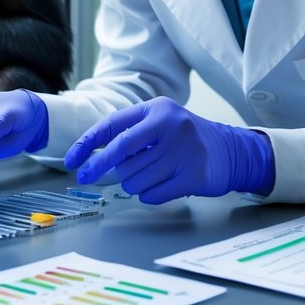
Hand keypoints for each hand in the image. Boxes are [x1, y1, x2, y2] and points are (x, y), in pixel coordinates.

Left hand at [63, 97, 274, 203]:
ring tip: (149, 175)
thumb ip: (131, 132)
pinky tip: (160, 185)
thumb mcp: (161, 122)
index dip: (87, 144)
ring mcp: (184, 152)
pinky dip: (148, 195)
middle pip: (121, 156)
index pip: (113, 125)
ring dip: (133, 184)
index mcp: (157, 109)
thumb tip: (92, 155)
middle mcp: (171, 126)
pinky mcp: (193, 176)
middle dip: (101, 168)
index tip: (71, 161)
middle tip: (86, 178)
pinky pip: (152, 195)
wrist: (232, 151)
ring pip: (135, 179)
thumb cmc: (186, 137)